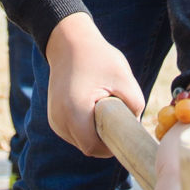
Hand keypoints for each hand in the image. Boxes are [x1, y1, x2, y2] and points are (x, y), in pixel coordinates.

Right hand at [44, 12, 142, 155]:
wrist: (68, 42)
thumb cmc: (98, 57)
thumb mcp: (123, 78)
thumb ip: (135, 105)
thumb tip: (136, 127)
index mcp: (75, 111)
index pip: (93, 147)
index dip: (111, 147)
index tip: (125, 136)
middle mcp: (60, 118)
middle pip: (86, 147)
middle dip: (105, 141)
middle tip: (119, 122)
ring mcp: (53, 118)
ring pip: (79, 141)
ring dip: (94, 135)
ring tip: (104, 112)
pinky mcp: (53, 116)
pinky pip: (72, 132)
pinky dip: (85, 128)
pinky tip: (93, 112)